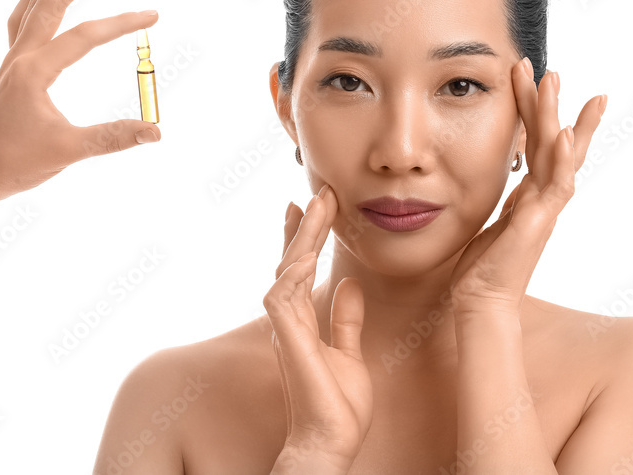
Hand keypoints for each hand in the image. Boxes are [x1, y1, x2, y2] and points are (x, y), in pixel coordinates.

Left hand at [0, 0, 160, 201]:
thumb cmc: (15, 163)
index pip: (85, 36)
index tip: (153, 15)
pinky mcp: (14, 65)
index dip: (122, 23)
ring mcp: (15, 57)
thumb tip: (156, 131)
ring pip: (38, 1)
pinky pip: (23, 15)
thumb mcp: (68, 152)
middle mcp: (23, 55)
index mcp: (36, 71)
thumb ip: (113, 137)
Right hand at [264, 185, 372, 471]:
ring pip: (287, 270)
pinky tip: (308, 249)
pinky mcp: (288, 341)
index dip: (302, 235)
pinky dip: (294, 271)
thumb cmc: (338, 405)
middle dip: (306, 224)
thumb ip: (346, 319)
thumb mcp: (350, 352)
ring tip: (318, 205)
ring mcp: (285, 329)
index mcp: (302, 321)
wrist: (332, 441)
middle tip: (320, 191)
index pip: (299, 268)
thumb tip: (350, 285)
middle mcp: (289, 320)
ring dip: (302, 236)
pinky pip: (283, 297)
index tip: (310, 204)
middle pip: (292, 260)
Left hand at [448, 59, 606, 313]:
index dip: (541, 114)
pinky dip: (563, 157)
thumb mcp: (482, 218)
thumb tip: (470, 176)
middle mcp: (542, 198)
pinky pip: (557, 184)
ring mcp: (545, 209)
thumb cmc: (477, 267)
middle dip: (553, 105)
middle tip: (553, 70)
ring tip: (555, 81)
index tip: (540, 81)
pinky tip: (564, 132)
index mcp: (529, 195)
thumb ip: (488, 196)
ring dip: (557, 114)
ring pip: (558, 152)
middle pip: (555, 141)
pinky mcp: (540, 222)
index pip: (540, 146)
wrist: (480, 301)